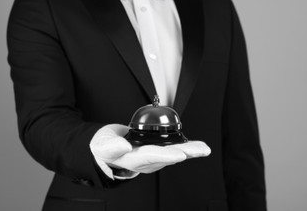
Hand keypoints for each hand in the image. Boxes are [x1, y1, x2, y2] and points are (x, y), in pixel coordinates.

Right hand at [90, 124, 210, 174]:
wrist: (105, 150)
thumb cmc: (102, 147)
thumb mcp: (102, 145)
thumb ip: (111, 146)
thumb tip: (124, 147)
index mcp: (131, 159)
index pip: (150, 157)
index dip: (165, 156)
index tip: (179, 154)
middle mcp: (144, 161)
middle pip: (168, 157)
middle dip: (186, 153)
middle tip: (202, 150)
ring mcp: (151, 158)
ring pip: (173, 154)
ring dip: (190, 151)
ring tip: (204, 148)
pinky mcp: (156, 152)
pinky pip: (172, 150)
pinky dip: (185, 147)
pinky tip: (197, 146)